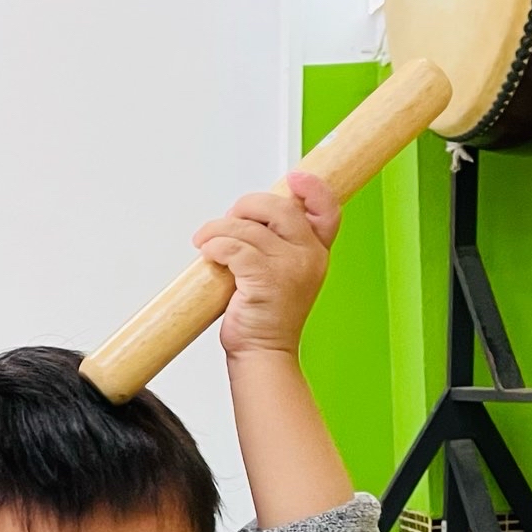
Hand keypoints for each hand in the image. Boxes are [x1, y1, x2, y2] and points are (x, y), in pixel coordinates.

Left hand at [192, 170, 338, 360]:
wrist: (263, 353)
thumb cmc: (265, 315)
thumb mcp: (281, 273)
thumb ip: (275, 242)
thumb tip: (247, 215)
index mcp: (315, 251)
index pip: (326, 209)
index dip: (312, 188)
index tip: (294, 178)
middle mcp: (308, 256)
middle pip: (279, 206)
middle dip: (246, 206)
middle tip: (227, 220)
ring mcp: (289, 268)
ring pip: (247, 228)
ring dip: (217, 229)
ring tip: (205, 241)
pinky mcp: (265, 279)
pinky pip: (233, 247)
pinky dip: (214, 245)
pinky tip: (208, 253)